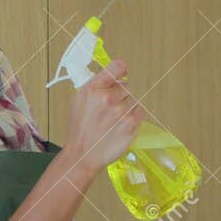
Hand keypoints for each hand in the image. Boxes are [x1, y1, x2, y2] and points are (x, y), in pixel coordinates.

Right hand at [65, 59, 142, 177]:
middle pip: (126, 86)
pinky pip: (140, 111)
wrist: (83, 154)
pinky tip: (122, 124)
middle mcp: (108, 97)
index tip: (121, 76)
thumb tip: (114, 75)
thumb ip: (96, 84)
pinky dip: (134, 116)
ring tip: (114, 119)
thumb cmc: (80, 128)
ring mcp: (121, 111)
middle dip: (120, 95)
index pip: (118, 66)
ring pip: (133, 99)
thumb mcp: (79, 99)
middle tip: (109, 109)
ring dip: (127, 107)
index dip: (121, 71)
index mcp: (93, 88)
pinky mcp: (131, 123)